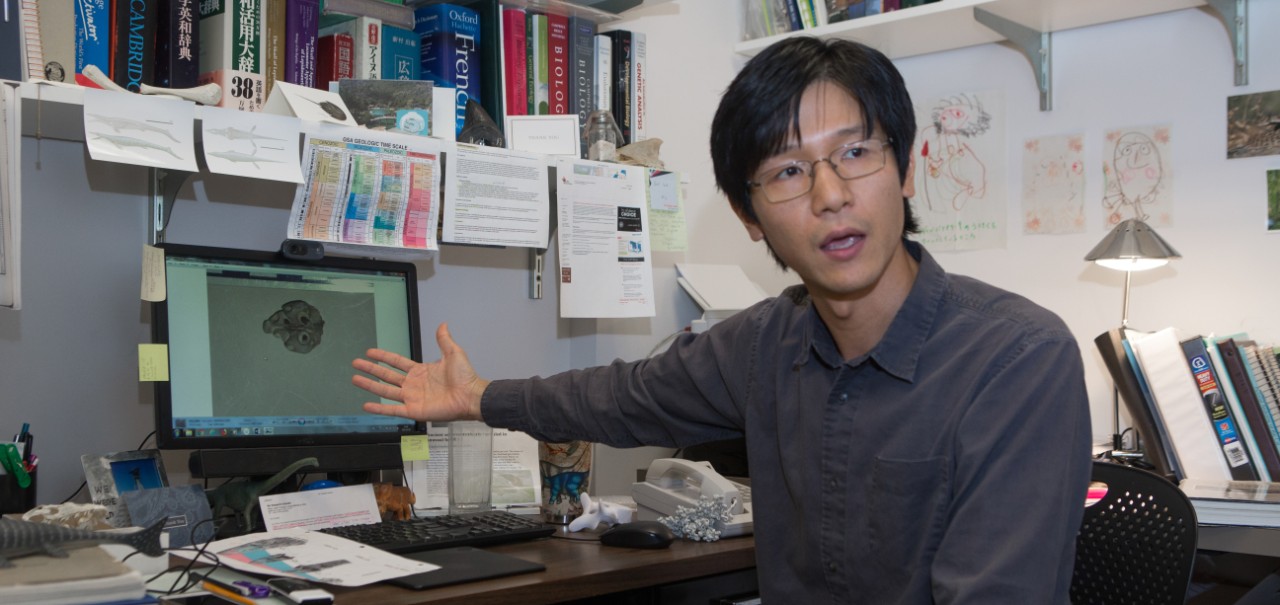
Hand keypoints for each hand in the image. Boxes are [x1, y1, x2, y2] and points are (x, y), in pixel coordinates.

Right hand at [352, 323, 488, 421]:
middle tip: (355, 363)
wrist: (471, 395)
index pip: (396, 362)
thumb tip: (442, 324)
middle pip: (386, 375)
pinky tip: (366, 405)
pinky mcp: (413, 410)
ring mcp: (412, 398)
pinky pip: (393, 410)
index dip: (383, 357)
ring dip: (369, 385)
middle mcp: (413, 384)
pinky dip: (379, 409)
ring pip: (385, 391)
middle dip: (370, 369)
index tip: (369, 352)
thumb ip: (444, 340)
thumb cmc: (465, 377)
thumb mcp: (453, 353)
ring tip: (354, 379)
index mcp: (420, 371)